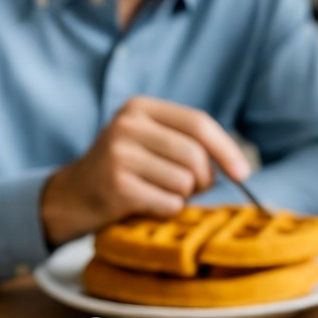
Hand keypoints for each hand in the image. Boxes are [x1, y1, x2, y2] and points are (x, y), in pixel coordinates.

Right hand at [41, 96, 250, 246]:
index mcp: (141, 108)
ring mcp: (118, 155)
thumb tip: (238, 167)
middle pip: (195, 155)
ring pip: (184, 181)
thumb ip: (189, 142)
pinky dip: (168, 210)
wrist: (74, 196)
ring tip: (160, 192)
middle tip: (189, 189)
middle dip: (203, 180)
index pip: (199, 123)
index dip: (227, 149)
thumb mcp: (151, 141)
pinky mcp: (116, 187)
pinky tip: (148, 204)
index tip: (243, 173)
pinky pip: (169, 203)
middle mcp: (127, 125)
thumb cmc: (127, 169)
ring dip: (182, 196)